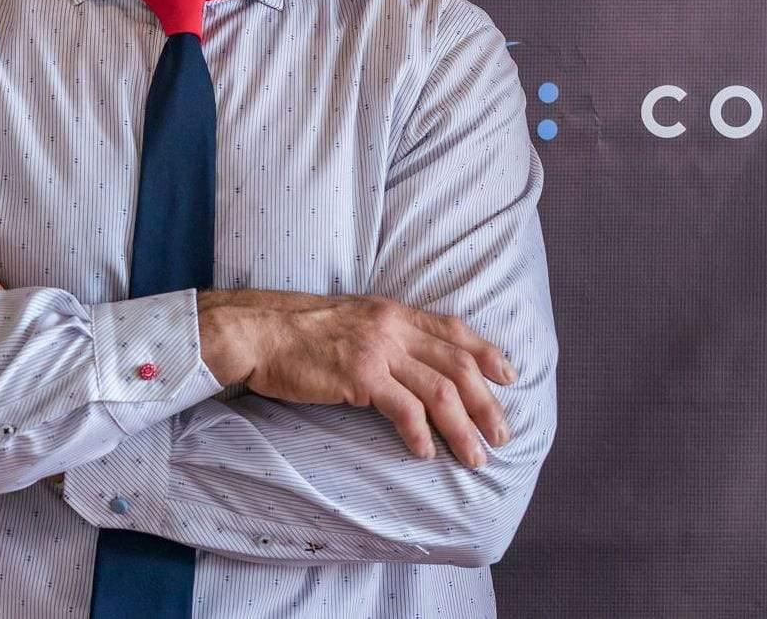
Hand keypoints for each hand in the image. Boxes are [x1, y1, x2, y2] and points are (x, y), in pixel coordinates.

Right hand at [197, 288, 516, 468]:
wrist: (259, 332)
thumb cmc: (299, 332)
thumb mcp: (352, 320)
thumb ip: (385, 335)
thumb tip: (414, 363)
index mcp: (392, 311)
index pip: (453, 329)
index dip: (485, 353)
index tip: (508, 377)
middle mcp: (391, 326)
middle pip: (456, 365)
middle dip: (485, 404)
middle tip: (501, 435)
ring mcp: (376, 349)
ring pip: (439, 391)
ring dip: (463, 429)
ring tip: (474, 456)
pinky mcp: (358, 374)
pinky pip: (404, 409)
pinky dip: (421, 435)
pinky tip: (424, 453)